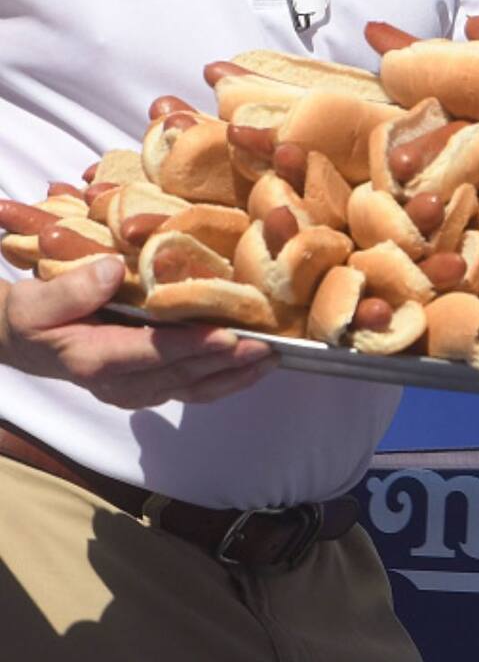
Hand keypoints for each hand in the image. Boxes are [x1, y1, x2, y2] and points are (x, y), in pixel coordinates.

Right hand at [0, 256, 276, 408]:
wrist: (22, 342)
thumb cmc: (30, 316)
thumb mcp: (33, 300)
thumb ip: (71, 289)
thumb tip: (114, 271)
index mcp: (93, 358)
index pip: (150, 353)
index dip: (191, 346)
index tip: (227, 337)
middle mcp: (119, 383)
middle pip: (182, 374)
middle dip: (227, 362)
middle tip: (266, 347)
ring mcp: (136, 390)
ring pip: (193, 388)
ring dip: (234, 376)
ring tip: (270, 359)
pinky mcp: (147, 388)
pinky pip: (192, 389)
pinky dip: (224, 380)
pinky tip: (252, 368)